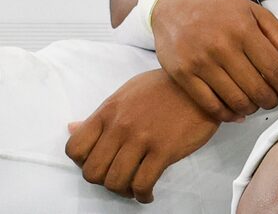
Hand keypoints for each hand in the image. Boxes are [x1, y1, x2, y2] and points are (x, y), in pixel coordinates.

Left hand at [66, 68, 221, 201]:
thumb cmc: (165, 87)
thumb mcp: (128, 93)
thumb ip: (101, 114)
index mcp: (108, 111)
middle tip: (117, 177)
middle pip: (92, 172)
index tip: (99, 163)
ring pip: (115, 182)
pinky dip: (142, 195)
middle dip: (103, 181)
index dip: (82, 163)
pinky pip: (142, 183)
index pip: (75, 148)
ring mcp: (142, 138)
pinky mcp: (164, 149)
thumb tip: (72, 128)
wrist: (203, 82)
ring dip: (122, 191)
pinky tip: (148, 193)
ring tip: (133, 187)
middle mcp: (120, 126)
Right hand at [150, 0, 277, 118]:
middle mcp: (221, 47)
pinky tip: (235, 113)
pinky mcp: (181, 75)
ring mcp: (199, 62)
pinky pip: (208, 104)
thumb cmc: (219, 8)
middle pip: (255, 87)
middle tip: (273, 100)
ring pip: (234, 99)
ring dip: (250, 109)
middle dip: (270, 100)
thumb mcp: (256, 13)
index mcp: (244, 30)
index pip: (274, 67)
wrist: (175, 3)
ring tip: (256, 105)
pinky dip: (226, 114)